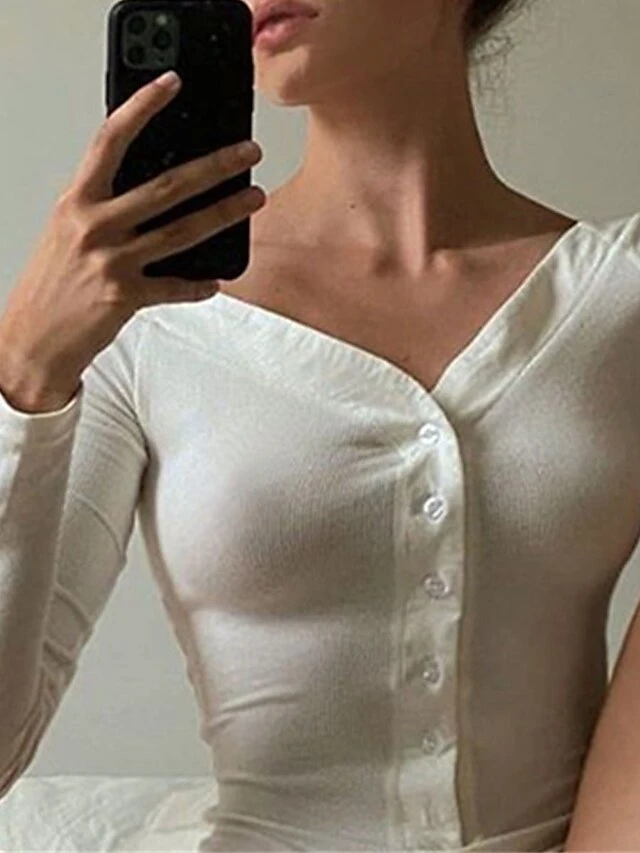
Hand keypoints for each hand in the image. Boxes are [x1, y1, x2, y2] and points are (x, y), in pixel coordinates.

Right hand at [0, 70, 265, 404]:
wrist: (33, 338)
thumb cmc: (53, 282)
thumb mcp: (68, 230)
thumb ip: (103, 205)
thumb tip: (155, 186)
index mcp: (77, 201)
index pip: (111, 140)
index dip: (142, 107)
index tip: (171, 83)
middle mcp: (94, 225)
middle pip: (166, 186)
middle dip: (215, 166)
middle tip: (248, 153)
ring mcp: (111, 261)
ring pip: (181, 231)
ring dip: (224, 213)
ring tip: (254, 199)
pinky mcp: (124, 297)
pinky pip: (175, 287)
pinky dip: (199, 285)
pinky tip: (217, 281)